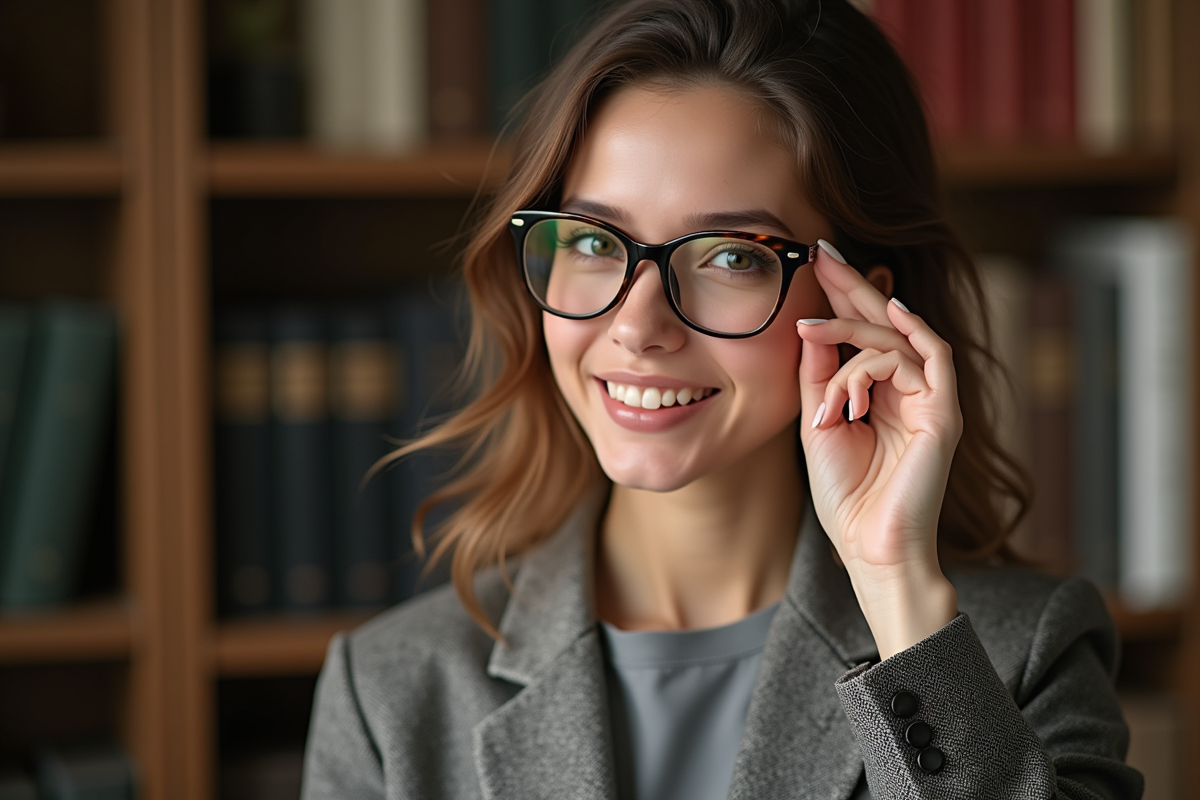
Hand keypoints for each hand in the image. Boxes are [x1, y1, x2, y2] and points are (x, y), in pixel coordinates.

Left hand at [795, 241, 960, 657]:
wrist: (869, 548)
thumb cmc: (845, 496)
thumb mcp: (818, 423)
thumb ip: (819, 377)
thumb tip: (814, 326)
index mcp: (877, 393)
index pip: (861, 334)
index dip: (839, 296)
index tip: (812, 259)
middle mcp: (907, 390)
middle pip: (883, 324)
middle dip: (851, 285)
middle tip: (822, 249)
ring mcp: (929, 400)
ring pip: (895, 340)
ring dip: (850, 334)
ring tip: (813, 333)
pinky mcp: (944, 414)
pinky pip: (933, 359)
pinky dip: (909, 333)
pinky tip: (890, 309)